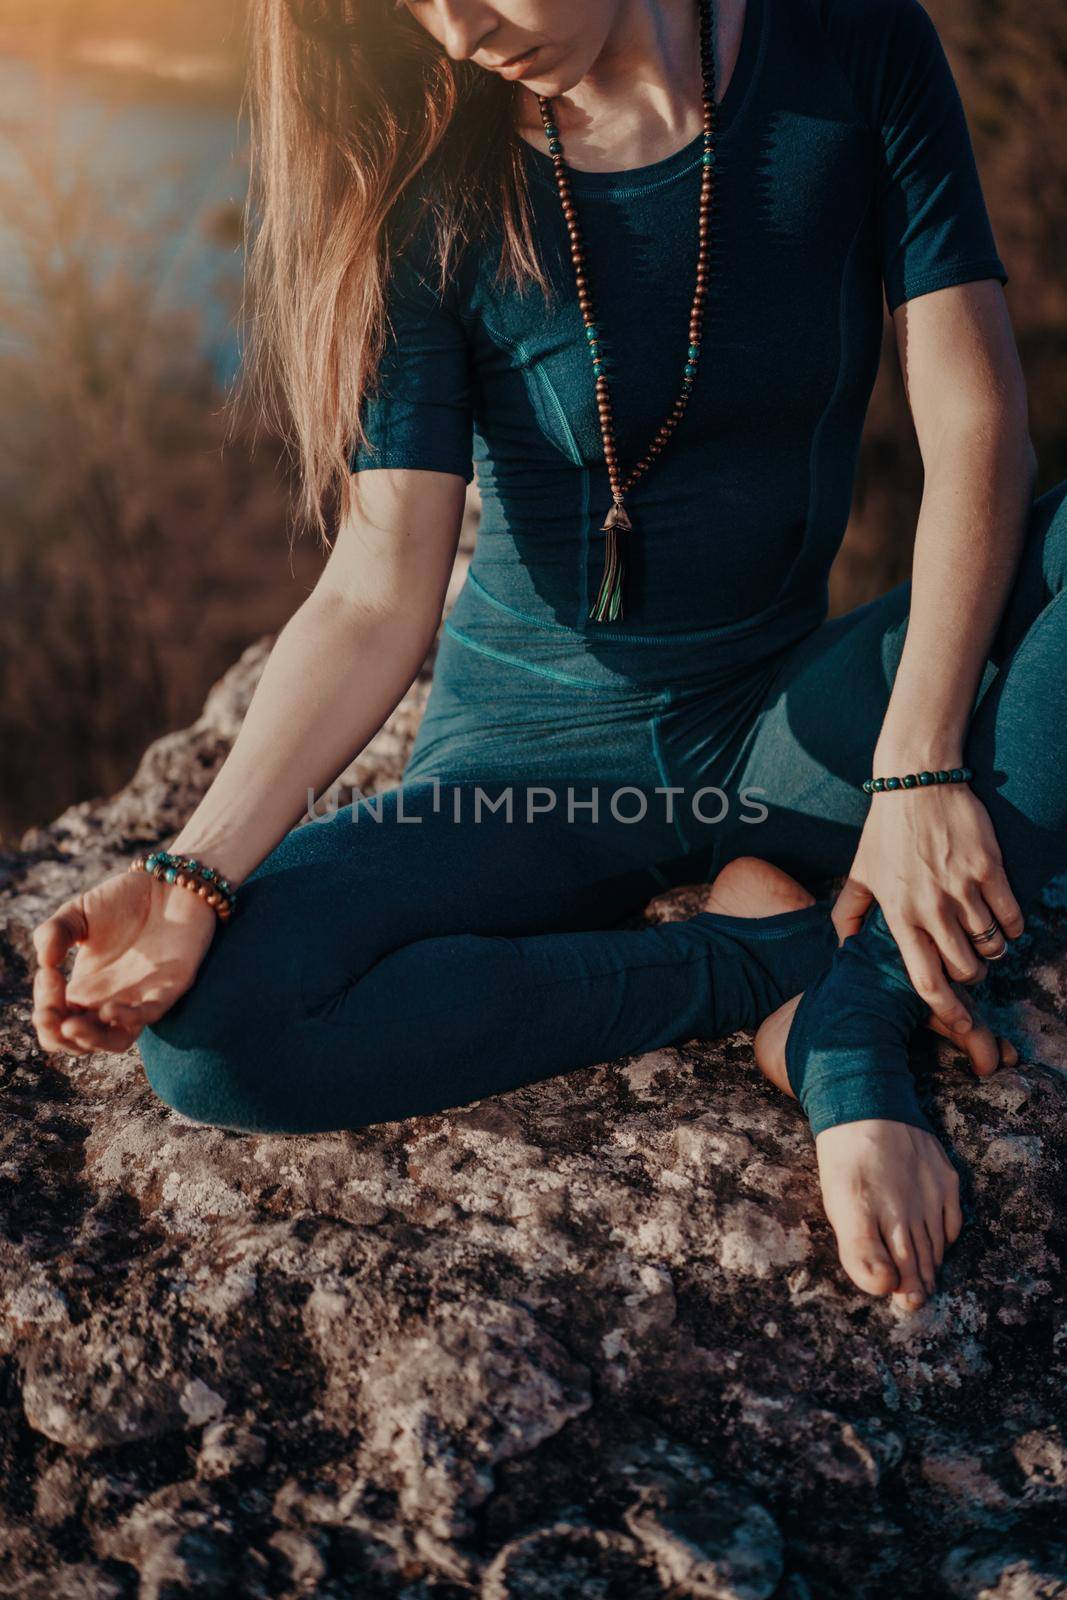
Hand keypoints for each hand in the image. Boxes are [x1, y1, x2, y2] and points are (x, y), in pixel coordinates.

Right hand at [32, 867, 218, 1055]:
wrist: (170, 881)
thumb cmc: (123, 900)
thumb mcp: (78, 913)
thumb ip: (55, 933)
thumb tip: (45, 961)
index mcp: (86, 989)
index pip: (56, 1022)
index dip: (45, 1010)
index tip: (48, 973)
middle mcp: (110, 1000)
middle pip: (80, 1043)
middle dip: (57, 1035)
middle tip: (48, 1012)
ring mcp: (140, 998)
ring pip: (115, 1041)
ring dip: (91, 1039)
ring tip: (72, 1026)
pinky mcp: (170, 987)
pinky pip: (151, 1015)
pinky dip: (129, 1018)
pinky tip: (109, 1010)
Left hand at [832, 781, 1023, 1036]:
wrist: (916, 782)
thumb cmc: (885, 831)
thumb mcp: (859, 873)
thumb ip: (848, 913)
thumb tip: (842, 948)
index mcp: (898, 915)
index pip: (925, 981)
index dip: (946, 1011)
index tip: (961, 1025)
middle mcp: (931, 908)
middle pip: (966, 970)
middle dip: (972, 975)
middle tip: (970, 961)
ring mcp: (961, 889)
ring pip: (992, 946)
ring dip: (992, 950)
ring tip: (984, 936)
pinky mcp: (988, 869)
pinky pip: (1012, 917)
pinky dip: (1012, 926)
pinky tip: (1002, 917)